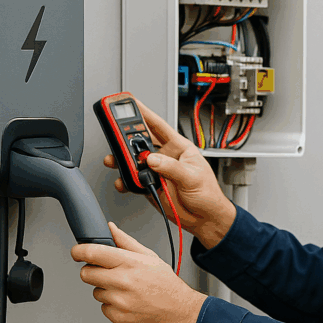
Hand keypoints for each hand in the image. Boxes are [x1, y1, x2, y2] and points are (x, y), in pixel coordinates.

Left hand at [72, 223, 206, 322]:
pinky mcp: (118, 318)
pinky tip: (128, 303)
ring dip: (106, 290)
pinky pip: (104, 308)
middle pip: (87, 274)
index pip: (92, 253)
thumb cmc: (166, 285)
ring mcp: (119, 301)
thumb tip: (110, 228)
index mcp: (129, 263)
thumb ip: (126, 242)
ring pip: (96, 292)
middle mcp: (123, 281)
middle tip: (108, 273)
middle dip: (93, 272)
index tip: (77, 252)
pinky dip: (112, 306)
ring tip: (126, 291)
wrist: (180, 313)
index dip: (79, 251)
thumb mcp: (150, 257)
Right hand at [104, 99, 235, 248]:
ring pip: (133, 160)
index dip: (145, 113)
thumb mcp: (193, 178)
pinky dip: (125, 180)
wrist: (204, 219)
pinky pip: (132, 179)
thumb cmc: (208, 195)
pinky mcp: (149, 186)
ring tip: (115, 160)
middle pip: (141, 142)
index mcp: (179, 148)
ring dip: (122, 160)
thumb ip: (171, 168)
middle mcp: (165, 157)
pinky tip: (124, 181)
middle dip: (127, 137)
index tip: (132, 103)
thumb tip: (152, 159)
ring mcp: (156, 171)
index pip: (159, 126)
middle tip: (116, 136)